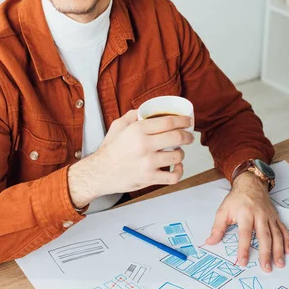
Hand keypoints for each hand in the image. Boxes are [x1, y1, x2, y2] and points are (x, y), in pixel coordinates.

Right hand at [68, 109, 193, 207]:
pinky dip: (179, 172)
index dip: (182, 120)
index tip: (188, 121)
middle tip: (188, 136)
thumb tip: (147, 109)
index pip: (168, 122)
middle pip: (177, 137)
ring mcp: (148, 164)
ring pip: (177, 156)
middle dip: (187, 136)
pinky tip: (177, 167)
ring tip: (177, 152)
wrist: (100, 173)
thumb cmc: (110, 150)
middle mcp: (144, 146)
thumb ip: (133, 116)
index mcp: (137, 131)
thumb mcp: (118, 126)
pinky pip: (174, 177)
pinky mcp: (150, 179)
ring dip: (181, 153)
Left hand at [206, 172, 288, 271]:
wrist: (250, 184)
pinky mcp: (275, 218)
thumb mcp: (223, 211)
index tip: (243, 261)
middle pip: (264, 236)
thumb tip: (210, 242)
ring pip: (276, 235)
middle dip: (265, 253)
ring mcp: (269, 217)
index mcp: (245, 214)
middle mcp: (259, 216)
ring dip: (278, 250)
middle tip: (266, 268)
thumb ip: (217, 228)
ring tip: (278, 264)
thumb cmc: (236, 199)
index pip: (245, 234)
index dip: (244, 249)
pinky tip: (288, 251)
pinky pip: (283, 230)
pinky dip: (287, 241)